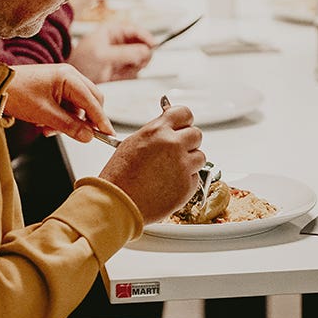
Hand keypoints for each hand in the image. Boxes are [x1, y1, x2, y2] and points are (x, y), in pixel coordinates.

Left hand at [2, 64, 110, 144]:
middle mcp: (69, 75)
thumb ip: (69, 126)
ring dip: (68, 121)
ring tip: (48, 129)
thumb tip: (88, 136)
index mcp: (69, 77)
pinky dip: (61, 116)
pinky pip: (67, 104)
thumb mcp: (44, 114)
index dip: (101, 120)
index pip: (92, 101)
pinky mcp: (56, 86)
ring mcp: (63, 80)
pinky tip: (45, 123)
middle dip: (84, 120)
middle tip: (78, 134)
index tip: (108, 134)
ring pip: (78, 105)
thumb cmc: (17, 93)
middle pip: (90, 101)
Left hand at [68, 24, 153, 81]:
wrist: (71, 80)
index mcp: (112, 31)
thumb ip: (126, 53)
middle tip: (140, 62)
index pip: (135, 30)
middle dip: (141, 54)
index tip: (154, 45)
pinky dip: (130, 73)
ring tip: (123, 70)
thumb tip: (146, 51)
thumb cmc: (80, 62)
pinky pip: (132, 70)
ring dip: (135, 65)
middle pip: (140, 44)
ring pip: (139, 58)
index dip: (146, 37)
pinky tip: (119, 75)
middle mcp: (118, 42)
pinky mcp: (119, 68)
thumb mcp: (103, 56)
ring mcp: (119, 55)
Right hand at [99, 104, 206, 223]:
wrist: (117, 203)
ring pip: (200, 157)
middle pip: (196, 134)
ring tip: (170, 170)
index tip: (182, 126)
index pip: (184, 113)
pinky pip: (195, 178)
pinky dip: (186, 180)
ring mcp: (183, 167)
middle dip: (188, 142)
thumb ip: (156, 132)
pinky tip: (168, 184)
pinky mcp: (188, 186)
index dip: (184, 121)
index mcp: (158, 131)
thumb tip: (170, 127)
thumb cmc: (119, 176)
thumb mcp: (134, 143)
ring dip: (189, 162)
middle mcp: (174, 146)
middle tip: (176, 151)